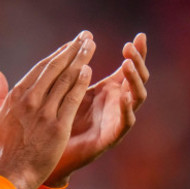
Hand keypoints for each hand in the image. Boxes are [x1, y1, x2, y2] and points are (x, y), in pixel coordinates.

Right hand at [0, 31, 95, 188]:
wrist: (9, 173)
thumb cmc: (0, 150)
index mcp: (15, 96)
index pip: (40, 68)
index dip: (57, 54)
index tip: (69, 44)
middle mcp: (30, 99)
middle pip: (54, 68)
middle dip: (72, 50)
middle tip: (85, 36)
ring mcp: (44, 112)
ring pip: (65, 79)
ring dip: (80, 60)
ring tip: (91, 46)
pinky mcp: (57, 126)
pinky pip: (71, 99)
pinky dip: (80, 83)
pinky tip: (89, 70)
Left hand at [44, 33, 149, 186]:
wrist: (48, 153)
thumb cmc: (55, 119)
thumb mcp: (64, 89)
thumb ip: (69, 71)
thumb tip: (69, 46)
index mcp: (106, 90)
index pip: (127, 67)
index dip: (136, 52)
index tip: (141, 35)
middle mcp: (116, 103)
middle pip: (136, 79)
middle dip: (137, 61)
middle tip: (131, 47)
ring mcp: (116, 119)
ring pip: (136, 97)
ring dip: (134, 80)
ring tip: (127, 64)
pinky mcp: (111, 137)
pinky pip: (125, 123)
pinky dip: (127, 109)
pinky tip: (124, 96)